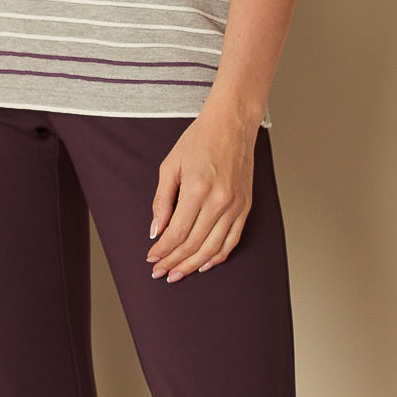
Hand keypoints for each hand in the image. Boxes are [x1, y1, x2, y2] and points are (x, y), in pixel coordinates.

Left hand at [146, 102, 256, 282]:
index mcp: (198, 188)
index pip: (177, 232)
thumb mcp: (170, 164)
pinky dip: (217, 256)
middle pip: (193, 244)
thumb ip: (162, 199)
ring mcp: (235, 205)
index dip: (162, 250)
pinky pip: (231, 240)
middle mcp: (219, 201)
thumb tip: (156, 230)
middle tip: (160, 272)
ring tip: (177, 273)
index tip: (151, 258)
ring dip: (192, 265)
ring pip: (212, 248)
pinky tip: (203, 264)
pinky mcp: (245, 206)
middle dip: (173, 262)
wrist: (232, 123)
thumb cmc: (199, 139)